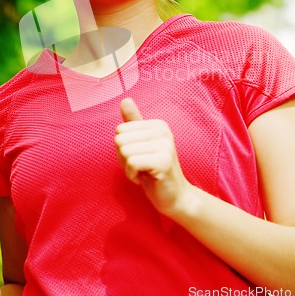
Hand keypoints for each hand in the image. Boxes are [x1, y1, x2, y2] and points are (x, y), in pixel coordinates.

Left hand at [115, 98, 191, 215]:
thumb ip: (133, 122)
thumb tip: (125, 99)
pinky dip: (132, 175)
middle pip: (120, 140)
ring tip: (144, 172)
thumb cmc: (153, 170)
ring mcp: (165, 145)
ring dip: (128, 168)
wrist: (174, 197)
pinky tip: (145, 178)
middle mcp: (163, 131)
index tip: (140, 157)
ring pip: (125, 152)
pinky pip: (131, 163)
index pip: (120, 130)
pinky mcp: (163, 161)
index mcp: (158, 124)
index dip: (124, 148)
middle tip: (141, 166)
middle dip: (124, 158)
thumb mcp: (141, 144)